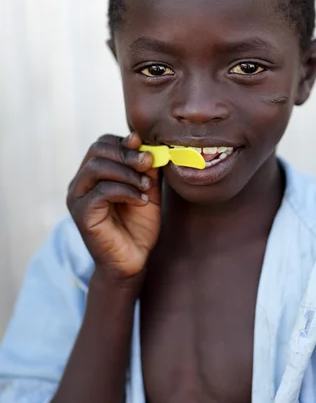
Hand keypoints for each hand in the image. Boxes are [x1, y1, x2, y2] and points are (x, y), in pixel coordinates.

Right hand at [67, 132, 160, 282]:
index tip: (149, 153)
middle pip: (97, 149)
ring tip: (146, 187)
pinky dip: (125, 191)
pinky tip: (141, 201)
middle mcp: (81, 182)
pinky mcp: (81, 213)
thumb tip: (143, 142)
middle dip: (127, 153)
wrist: (133, 260)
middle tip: (148, 163)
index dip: (126, 143)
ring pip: (97, 167)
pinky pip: (101, 191)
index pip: (104, 143)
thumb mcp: (147, 190)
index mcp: (94, 173)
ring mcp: (78, 197)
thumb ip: (145, 168)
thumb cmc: (139, 225)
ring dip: (127, 173)